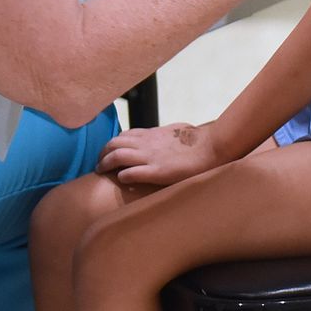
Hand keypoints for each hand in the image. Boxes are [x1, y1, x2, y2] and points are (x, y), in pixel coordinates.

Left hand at [97, 122, 225, 185]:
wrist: (211, 147)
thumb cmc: (197, 140)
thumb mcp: (176, 131)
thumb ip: (164, 134)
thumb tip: (164, 135)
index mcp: (151, 134)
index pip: (123, 136)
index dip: (112, 145)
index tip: (108, 154)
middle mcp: (146, 144)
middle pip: (113, 144)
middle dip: (102, 154)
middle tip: (99, 165)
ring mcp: (150, 157)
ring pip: (117, 156)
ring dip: (105, 164)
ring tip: (101, 172)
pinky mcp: (157, 172)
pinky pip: (131, 173)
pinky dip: (122, 176)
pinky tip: (121, 180)